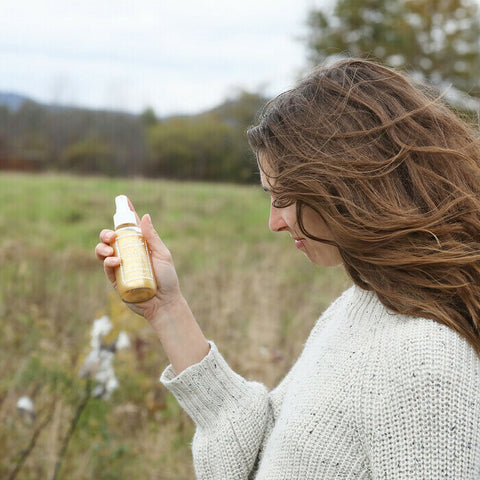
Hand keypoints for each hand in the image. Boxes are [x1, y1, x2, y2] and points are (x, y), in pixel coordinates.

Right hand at [95, 201, 181, 320]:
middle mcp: (128, 254)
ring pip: (103, 252)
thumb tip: (144, 216)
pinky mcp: (115, 280)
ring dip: (102, 247)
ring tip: (111, 251)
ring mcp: (120, 266)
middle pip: (111, 239)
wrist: (164, 303)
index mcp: (140, 245)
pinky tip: (114, 261)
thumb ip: (152, 237)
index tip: (122, 199)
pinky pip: (106, 268)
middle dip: (106, 234)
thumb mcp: (162, 254)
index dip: (125, 214)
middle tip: (112, 236)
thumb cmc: (167, 278)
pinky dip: (107, 262)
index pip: (130, 227)